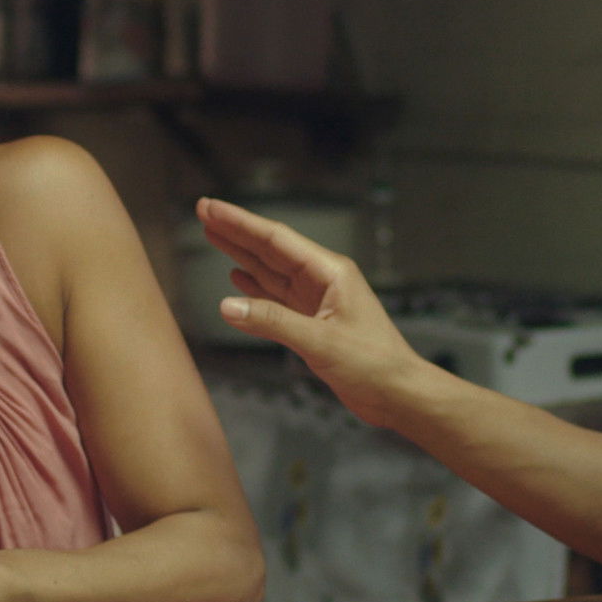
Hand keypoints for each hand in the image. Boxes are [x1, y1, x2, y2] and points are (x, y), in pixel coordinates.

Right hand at [196, 196, 428, 426]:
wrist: (397, 393)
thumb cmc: (374, 364)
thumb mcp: (320, 342)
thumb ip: (272, 322)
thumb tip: (228, 306)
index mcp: (330, 272)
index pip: (276, 240)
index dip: (240, 223)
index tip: (212, 208)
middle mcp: (322, 281)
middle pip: (270, 250)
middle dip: (236, 231)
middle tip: (204, 212)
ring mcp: (317, 301)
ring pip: (270, 272)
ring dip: (241, 255)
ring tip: (214, 237)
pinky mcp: (313, 323)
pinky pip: (277, 298)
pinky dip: (255, 288)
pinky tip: (238, 279)